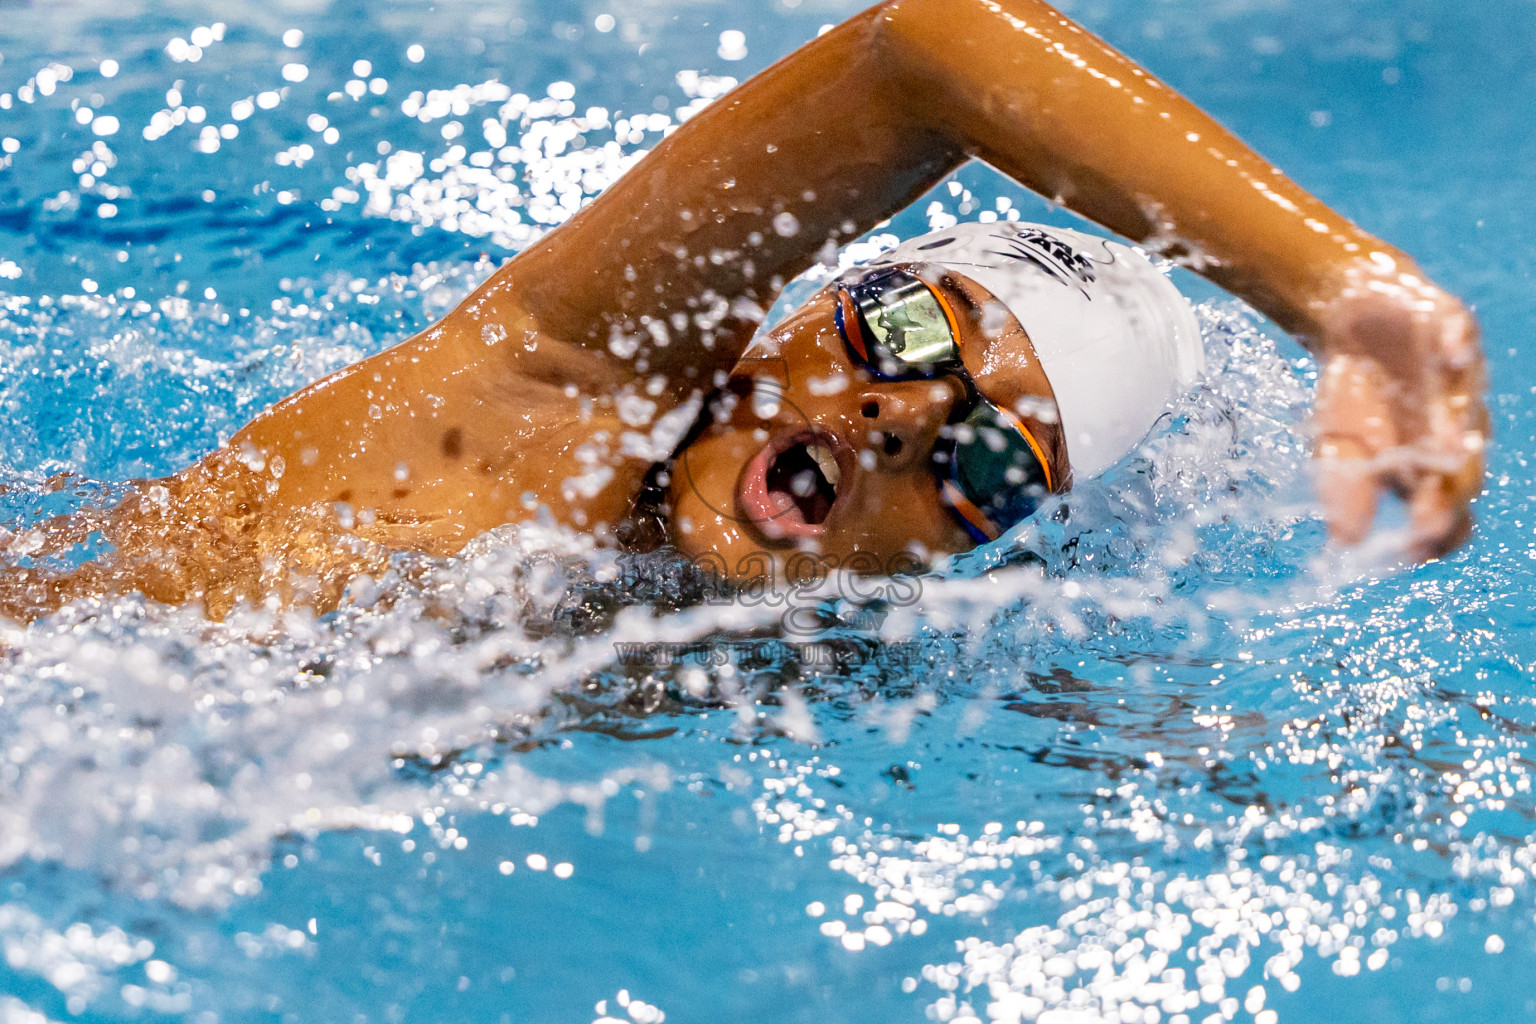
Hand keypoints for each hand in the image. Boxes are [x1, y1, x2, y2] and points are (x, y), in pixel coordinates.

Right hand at [1312, 276, 1487, 561]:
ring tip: (1445, 443)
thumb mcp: (1339, 453)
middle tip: (1428, 512)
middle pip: (1466, 472)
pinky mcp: (1453, 329)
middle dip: (1447, 492)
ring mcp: (1460, 382)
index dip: (1437, 535)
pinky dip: (1455, 345)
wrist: (1351, 322)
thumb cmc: (1351, 397)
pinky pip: (1460, 337)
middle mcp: (1456, 433)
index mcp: (1431, 471)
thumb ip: (1345, 494)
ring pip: (1469, 410)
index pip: (1451, 517)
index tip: (1410, 546)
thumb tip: (1345, 543)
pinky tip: (1448, 357)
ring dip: (1456, 428)